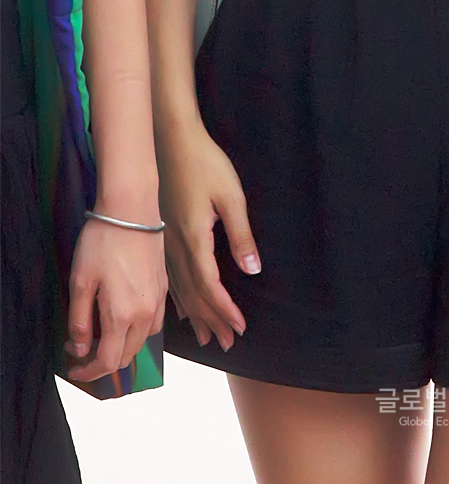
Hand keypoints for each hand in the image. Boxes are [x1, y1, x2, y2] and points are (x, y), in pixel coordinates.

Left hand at [65, 217, 166, 382]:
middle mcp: (146, 313)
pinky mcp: (164, 286)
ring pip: (143, 340)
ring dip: (122, 347)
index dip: (89, 372)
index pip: (108, 361)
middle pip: (127, 356)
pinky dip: (138, 331)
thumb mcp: (81, 281)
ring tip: (102, 335)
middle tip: (82, 350)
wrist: (133, 208)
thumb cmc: (104, 241)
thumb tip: (79, 348)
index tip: (74, 368)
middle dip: (104, 362)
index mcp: (123, 315)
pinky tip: (124, 316)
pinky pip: (154, 322)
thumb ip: (80, 320)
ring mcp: (158, 299)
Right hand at [157, 122, 260, 352]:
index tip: (239, 328)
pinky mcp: (161, 233)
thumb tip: (252, 270)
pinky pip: (168, 277)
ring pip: (179, 289)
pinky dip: (177, 298)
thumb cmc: (204, 163)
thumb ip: (241, 234)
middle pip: (194, 294)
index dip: (224, 310)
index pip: (210, 286)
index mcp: (194, 238)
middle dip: (212, 320)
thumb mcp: (231, 196)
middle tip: (228, 343)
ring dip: (195, 315)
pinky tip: (181, 310)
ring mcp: (165, 241)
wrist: (170, 140)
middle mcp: (176, 246)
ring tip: (207, 337)